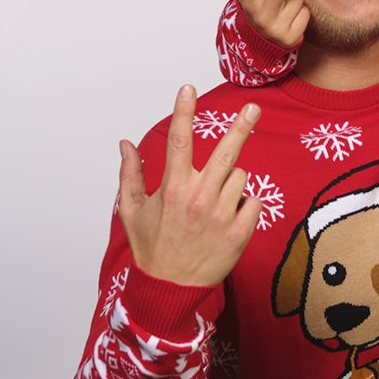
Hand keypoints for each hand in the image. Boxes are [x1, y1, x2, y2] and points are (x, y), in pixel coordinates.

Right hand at [117, 84, 261, 286]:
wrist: (170, 290)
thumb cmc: (151, 247)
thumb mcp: (131, 211)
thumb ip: (130, 174)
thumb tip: (124, 143)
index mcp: (173, 188)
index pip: (179, 141)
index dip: (183, 111)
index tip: (188, 87)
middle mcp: (198, 197)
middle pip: (226, 152)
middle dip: (241, 126)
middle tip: (253, 108)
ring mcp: (221, 214)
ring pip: (240, 176)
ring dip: (231, 183)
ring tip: (214, 203)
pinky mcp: (240, 232)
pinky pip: (252, 201)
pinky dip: (244, 205)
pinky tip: (228, 219)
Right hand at [206, 0, 309, 49]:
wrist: (264, 43)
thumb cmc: (257, 7)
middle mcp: (261, 14)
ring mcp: (276, 27)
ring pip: (297, 0)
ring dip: (295, 0)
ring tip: (284, 6)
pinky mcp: (290, 38)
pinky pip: (305, 14)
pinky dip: (301, 14)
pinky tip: (291, 19)